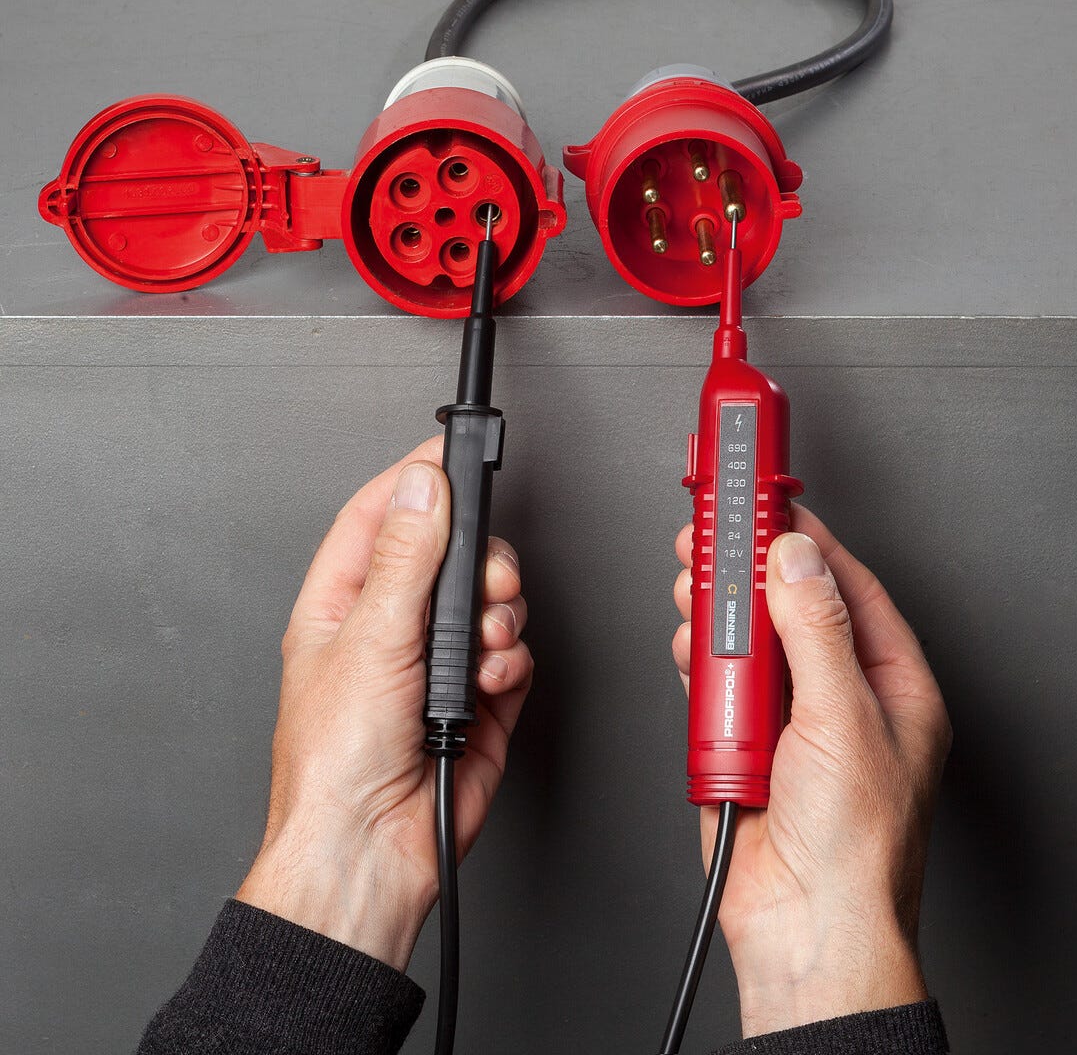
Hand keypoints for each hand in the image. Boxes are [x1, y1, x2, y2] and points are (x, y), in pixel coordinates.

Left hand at [236, 437, 532, 971]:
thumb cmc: (336, 766)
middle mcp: (392, 628)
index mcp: (344, 604)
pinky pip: (513, 652)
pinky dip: (510, 661)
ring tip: (480, 646)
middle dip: (480, 562)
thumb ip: (406, 559)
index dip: (417, 480)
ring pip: (491, 601)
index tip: (450, 452)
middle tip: (485, 580)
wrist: (373, 851)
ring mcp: (436, 662)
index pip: (382, 516)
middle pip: (452, 554)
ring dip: (499, 616)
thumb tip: (422, 486)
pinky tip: (488, 683)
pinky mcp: (478, 696)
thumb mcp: (371, 642)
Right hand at [672, 507, 950, 1035]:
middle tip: (716, 530)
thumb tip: (796, 559)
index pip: (847, 586)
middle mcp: (839, 694)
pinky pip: (715, 682)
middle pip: (788, 605)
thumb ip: (815, 631)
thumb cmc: (856, 850)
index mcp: (890, 683)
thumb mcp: (844, 720)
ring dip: (718, 613)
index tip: (772, 497)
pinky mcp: (742, 740)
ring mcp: (788, 717)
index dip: (807, 538)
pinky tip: (693, 648)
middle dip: (748, 568)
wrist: (804, 929)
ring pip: (746, 640)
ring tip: (696, 586)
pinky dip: (699, 660)